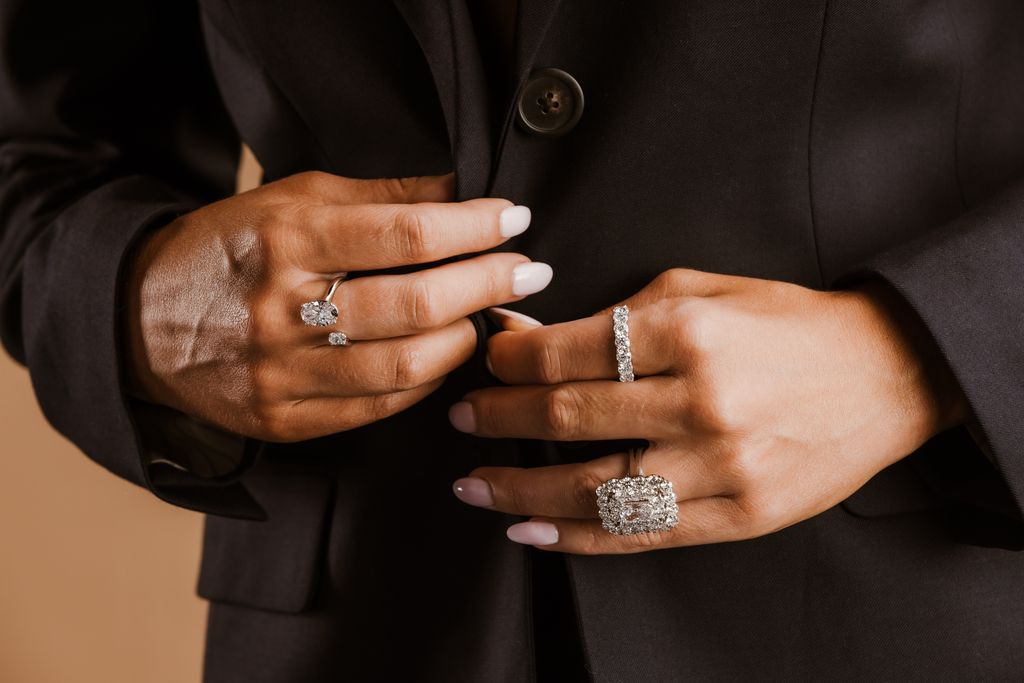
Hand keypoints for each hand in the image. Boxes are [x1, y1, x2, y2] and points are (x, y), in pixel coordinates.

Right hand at [124, 171, 552, 441]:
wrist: (142, 322)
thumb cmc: (229, 249)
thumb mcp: (290, 199)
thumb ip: (377, 196)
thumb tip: (459, 191)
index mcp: (285, 240)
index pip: (404, 234)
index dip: (473, 227)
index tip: (515, 219)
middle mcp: (283, 310)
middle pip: (416, 305)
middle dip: (489, 285)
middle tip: (530, 271)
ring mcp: (283, 374)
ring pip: (407, 366)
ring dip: (467, 339)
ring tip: (490, 315)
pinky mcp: (287, 421)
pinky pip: (382, 408)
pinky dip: (429, 380)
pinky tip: (446, 356)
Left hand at [449, 269, 967, 553]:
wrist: (884, 373)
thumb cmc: (785, 322)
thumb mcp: (699, 291)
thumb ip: (611, 315)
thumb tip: (525, 334)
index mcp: (689, 331)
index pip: (567, 351)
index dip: (509, 359)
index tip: (483, 360)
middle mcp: (702, 400)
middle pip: (569, 417)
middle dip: (499, 418)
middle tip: (461, 418)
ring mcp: (722, 466)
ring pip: (594, 488)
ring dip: (519, 487)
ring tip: (472, 482)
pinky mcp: (740, 515)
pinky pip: (641, 534)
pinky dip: (576, 537)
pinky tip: (529, 529)